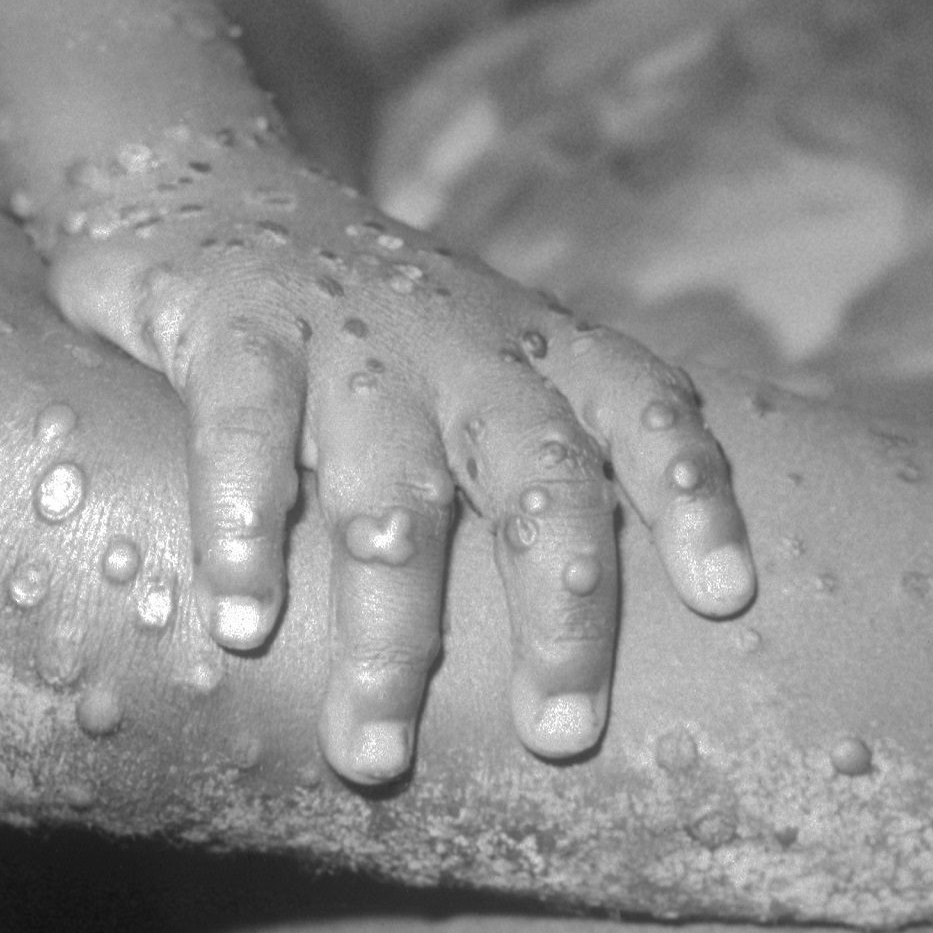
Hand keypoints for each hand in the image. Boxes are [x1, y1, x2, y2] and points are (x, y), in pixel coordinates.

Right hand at [38, 126, 754, 783]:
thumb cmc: (362, 324)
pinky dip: (248, 524)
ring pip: (395, 490)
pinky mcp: (236, 322)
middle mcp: (460, 339)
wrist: (207, 183)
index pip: (644, 404)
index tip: (726, 598)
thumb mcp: (470, 360)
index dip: (691, 493)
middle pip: (543, 474)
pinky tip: (243, 621)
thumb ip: (527, 455)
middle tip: (560, 734)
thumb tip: (602, 631)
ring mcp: (350, 331)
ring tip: (372, 748)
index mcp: (533, 348)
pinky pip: (248, 427)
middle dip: (562, 610)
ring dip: (390, 628)